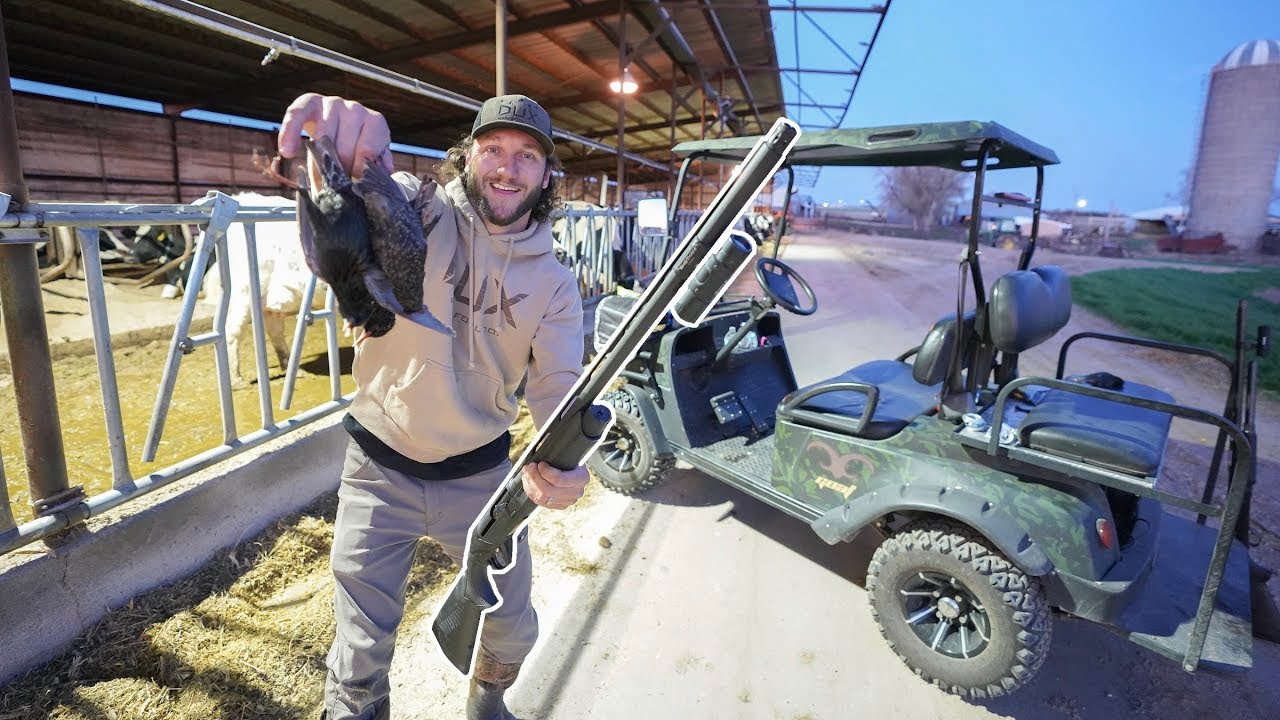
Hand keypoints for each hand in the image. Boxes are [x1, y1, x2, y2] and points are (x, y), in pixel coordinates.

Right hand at [277, 93, 393, 181]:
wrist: (339, 124)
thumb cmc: (357, 144)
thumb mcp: (373, 154)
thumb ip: (377, 165)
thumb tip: (383, 175)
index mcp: (375, 123)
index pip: (368, 150)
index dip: (359, 171)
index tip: (353, 185)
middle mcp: (355, 109)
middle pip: (345, 146)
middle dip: (339, 170)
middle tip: (335, 189)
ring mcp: (332, 103)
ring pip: (323, 136)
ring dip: (319, 161)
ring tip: (319, 182)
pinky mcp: (310, 101)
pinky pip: (297, 115)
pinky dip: (290, 133)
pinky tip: (287, 152)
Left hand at [521, 462, 588, 510]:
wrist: (575, 470)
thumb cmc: (570, 460)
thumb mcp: (568, 456)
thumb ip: (557, 457)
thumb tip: (540, 458)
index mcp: (582, 478)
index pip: (559, 480)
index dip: (545, 472)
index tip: (540, 464)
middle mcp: (577, 492)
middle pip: (548, 490)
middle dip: (534, 477)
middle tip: (529, 467)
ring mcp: (568, 501)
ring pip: (542, 498)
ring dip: (531, 484)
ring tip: (527, 473)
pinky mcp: (559, 506)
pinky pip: (541, 502)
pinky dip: (531, 491)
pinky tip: (528, 482)